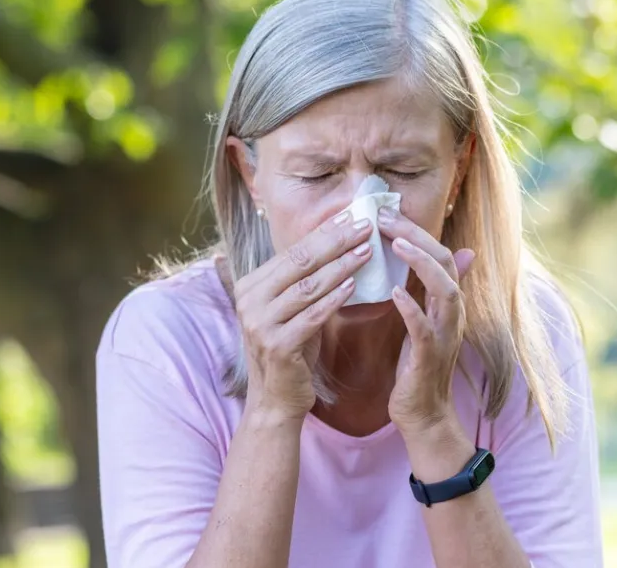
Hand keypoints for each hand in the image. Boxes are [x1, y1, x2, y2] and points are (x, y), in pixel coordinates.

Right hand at [233, 209, 375, 422]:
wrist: (276, 399)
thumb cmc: (291, 349)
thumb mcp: (292, 310)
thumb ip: (303, 280)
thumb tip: (335, 240)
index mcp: (250, 287)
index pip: (291, 252)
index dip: (323, 234)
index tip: (351, 218)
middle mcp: (249, 302)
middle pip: (298, 263)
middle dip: (334, 243)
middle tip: (364, 226)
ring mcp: (260, 325)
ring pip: (307, 287)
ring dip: (340, 266)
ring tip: (366, 251)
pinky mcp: (277, 346)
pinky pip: (312, 316)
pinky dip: (334, 299)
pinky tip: (354, 285)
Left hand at [376, 206, 476, 436]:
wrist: (422, 413)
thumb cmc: (417, 365)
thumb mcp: (423, 321)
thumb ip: (427, 289)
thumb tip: (447, 256)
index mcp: (446, 303)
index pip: (439, 254)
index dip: (416, 231)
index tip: (385, 213)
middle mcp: (451, 314)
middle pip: (445, 263)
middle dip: (418, 236)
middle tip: (386, 217)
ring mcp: (444, 336)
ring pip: (445, 291)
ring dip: (421, 264)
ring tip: (397, 243)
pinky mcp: (430, 358)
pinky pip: (425, 329)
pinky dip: (412, 308)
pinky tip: (395, 292)